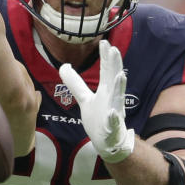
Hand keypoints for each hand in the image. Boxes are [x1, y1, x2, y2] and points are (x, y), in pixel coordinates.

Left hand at [58, 40, 133, 162]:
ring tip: (120, 75)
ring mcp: (114, 112)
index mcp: (106, 90)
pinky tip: (113, 113)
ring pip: (118, 97)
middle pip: (114, 78)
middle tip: (114, 50)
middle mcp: (112, 98)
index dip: (105, 57)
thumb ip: (76, 83)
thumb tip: (64, 66)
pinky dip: (113, 117)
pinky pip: (114, 122)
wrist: (108, 142)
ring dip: (119, 87)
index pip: (106, 71)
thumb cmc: (99, 118)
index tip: (104, 42)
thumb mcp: (85, 99)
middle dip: (115, 65)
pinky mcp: (113, 127)